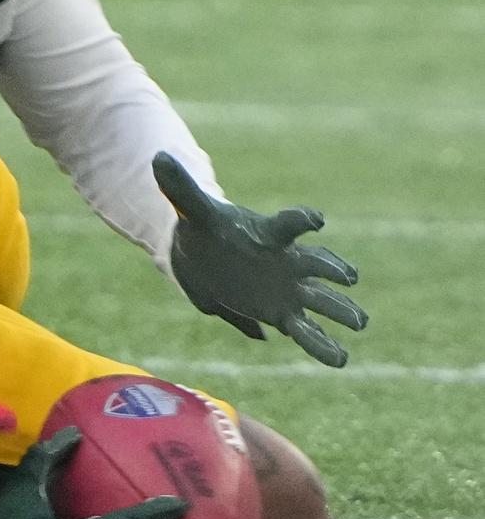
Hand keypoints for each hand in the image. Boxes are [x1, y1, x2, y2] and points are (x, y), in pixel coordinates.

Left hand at [153, 153, 366, 366]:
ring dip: (341, 311)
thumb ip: (181, 188)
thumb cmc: (205, 230)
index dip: (302, 220)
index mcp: (267, 235)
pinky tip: (341, 360)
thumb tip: (158, 157)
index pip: (289, 224)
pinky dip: (323, 346)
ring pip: (321, 301)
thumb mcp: (192, 210)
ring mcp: (287, 290)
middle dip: (334, 271)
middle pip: (316, 265)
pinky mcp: (280, 313)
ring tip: (360, 324)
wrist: (204, 255)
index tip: (315, 220)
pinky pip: (306, 332)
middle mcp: (286, 262)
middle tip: (349, 279)